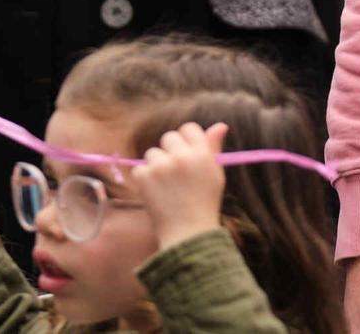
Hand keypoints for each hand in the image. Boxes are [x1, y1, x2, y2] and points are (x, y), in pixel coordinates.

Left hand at [133, 122, 227, 250]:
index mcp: (201, 154)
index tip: (185, 152)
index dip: (186, 139)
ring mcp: (161, 166)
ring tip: (167, 187)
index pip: (188, 128)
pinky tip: (156, 194)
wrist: (188, 234)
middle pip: (168, 137)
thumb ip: (214, 148)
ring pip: (152, 153)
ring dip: (156, 166)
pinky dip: (145, 180)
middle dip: (170, 151)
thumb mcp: (215, 175)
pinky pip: (140, 169)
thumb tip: (220, 125)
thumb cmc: (205, 204)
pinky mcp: (144, 177)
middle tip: (175, 173)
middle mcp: (181, 156)